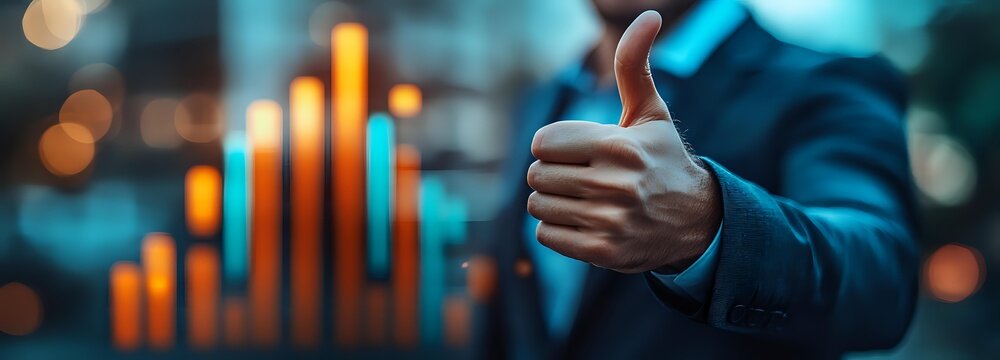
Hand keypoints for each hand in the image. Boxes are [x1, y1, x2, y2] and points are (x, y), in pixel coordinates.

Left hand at [526, 10, 721, 273]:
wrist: (696, 221)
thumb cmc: (662, 159)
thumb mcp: (650, 112)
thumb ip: (634, 65)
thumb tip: (648, 16)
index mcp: (618, 146)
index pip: (542, 142)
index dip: (554, 145)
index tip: (578, 151)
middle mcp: (613, 184)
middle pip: (537, 174)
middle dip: (551, 173)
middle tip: (580, 176)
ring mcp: (609, 221)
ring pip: (538, 205)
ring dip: (552, 201)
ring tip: (582, 198)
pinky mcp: (603, 252)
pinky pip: (545, 236)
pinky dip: (557, 229)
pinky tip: (584, 220)